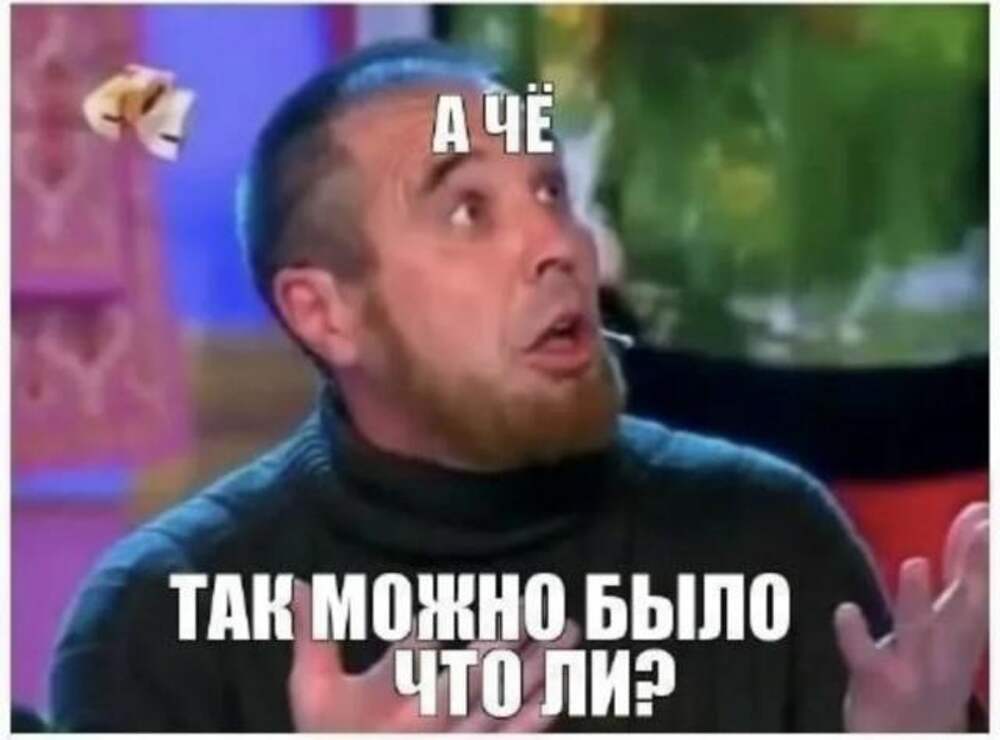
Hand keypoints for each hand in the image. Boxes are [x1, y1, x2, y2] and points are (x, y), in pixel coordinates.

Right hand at [288, 580, 580, 730]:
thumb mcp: (311, 694)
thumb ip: (313, 636)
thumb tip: (297, 583)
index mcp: (382, 701)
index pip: (411, 650)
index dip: (433, 623)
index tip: (456, 600)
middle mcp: (424, 724)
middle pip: (472, 675)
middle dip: (506, 638)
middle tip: (537, 605)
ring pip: (503, 701)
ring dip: (537, 664)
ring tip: (566, 628)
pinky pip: (515, 735)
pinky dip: (541, 709)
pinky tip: (564, 682)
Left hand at [834, 502, 987, 730]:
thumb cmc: (933, 673)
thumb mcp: (957, 626)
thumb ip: (964, 575)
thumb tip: (979, 520)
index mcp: (966, 633)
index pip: (981, 587)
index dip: (986, 551)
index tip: (988, 511)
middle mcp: (948, 650)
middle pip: (966, 607)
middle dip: (976, 569)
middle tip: (985, 527)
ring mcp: (916, 669)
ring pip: (919, 633)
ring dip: (918, 600)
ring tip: (914, 563)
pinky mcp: (880, 685)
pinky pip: (866, 660)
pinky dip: (855, 635)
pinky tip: (845, 611)